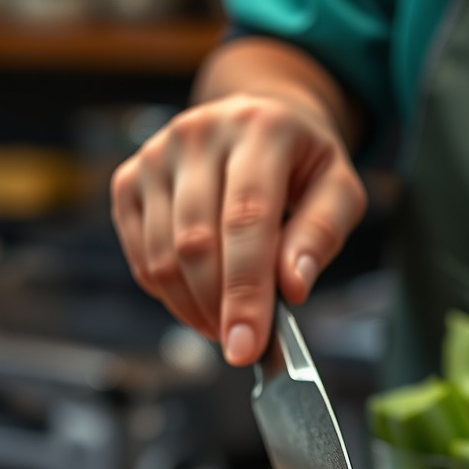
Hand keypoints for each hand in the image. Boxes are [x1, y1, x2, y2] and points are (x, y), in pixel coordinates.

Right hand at [110, 93, 367, 365]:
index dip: (245, 292)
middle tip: (243, 346)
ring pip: (163, 257)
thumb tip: (292, 286)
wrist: (258, 121)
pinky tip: (200, 302)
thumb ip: (321, 235)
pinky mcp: (130, 179)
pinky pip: (142, 257)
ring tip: (226, 324)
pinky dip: (169, 295)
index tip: (247, 347)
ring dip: (194, 308)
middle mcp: (199, 132)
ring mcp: (157, 155)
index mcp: (260, 128)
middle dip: (218, 309)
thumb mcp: (338, 190)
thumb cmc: (302, 166)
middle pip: (196, 244)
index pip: (246, 220)